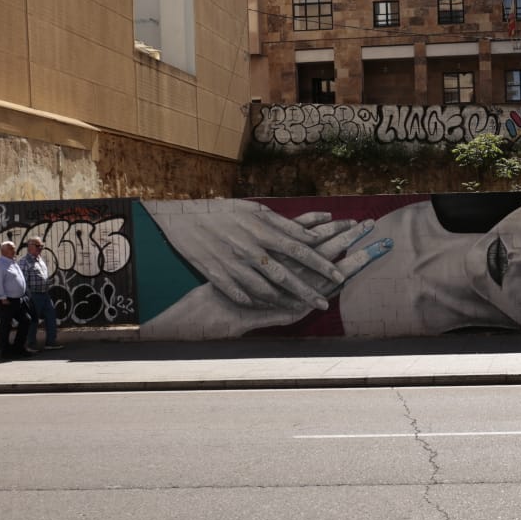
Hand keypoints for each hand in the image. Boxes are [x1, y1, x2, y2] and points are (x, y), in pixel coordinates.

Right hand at [145, 199, 379, 309]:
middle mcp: (250, 249)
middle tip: (325, 305)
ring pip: (264, 289)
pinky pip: (240, 294)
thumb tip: (317, 231)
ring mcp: (233, 264)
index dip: (321, 264)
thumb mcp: (256, 210)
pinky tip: (269, 308)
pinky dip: (256, 303)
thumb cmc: (224, 212)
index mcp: (263, 230)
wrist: (181, 218)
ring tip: (302, 309)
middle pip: (286, 275)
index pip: (300, 249)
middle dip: (308, 291)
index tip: (339, 275)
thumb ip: (287, 224)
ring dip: (285, 301)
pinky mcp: (217, 275)